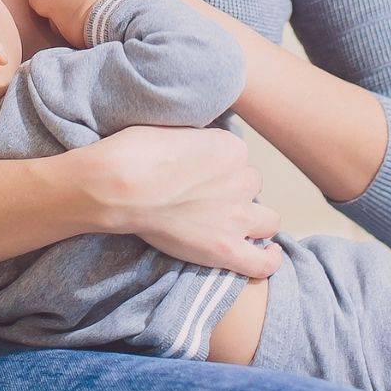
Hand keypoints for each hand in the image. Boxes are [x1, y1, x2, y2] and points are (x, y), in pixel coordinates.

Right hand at [72, 125, 283, 278]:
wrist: (122, 186)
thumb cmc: (137, 153)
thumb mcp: (175, 128)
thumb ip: (198, 141)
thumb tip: (197, 150)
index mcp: (232, 148)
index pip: (238, 160)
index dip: (221, 170)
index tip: (201, 176)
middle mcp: (243, 179)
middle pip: (251, 187)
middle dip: (235, 194)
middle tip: (207, 201)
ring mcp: (237, 216)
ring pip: (267, 221)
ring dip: (253, 222)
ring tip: (230, 226)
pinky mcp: (226, 248)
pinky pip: (263, 262)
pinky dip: (269, 259)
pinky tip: (266, 253)